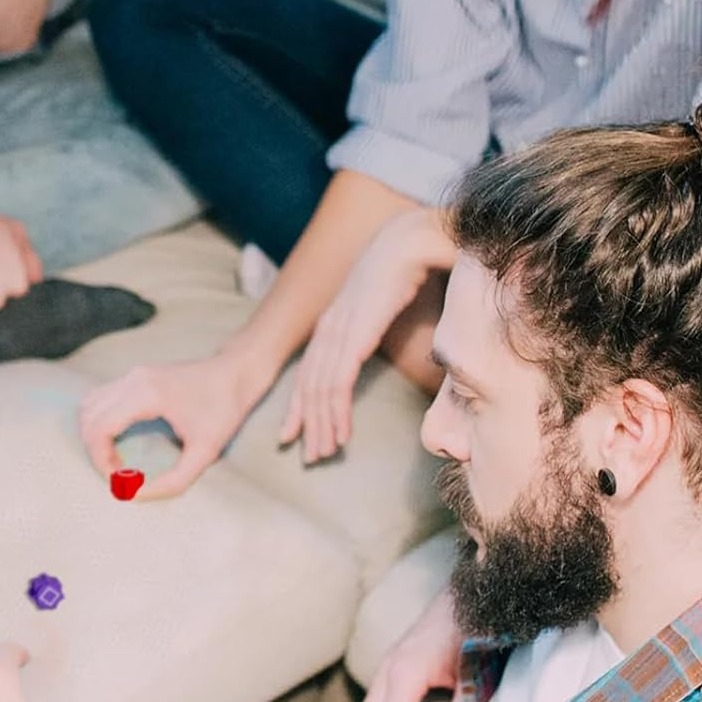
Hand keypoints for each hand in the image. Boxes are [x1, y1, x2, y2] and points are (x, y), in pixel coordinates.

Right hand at [79, 352, 267, 500]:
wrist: (236, 372)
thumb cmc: (224, 409)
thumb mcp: (205, 452)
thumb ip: (174, 481)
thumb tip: (138, 495)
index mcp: (146, 394)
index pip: (99, 428)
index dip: (100, 460)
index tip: (118, 481)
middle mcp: (133, 379)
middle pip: (88, 417)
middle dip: (94, 451)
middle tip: (117, 474)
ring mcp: (132, 374)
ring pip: (89, 405)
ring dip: (94, 436)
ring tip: (115, 459)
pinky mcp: (135, 376)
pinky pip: (100, 398)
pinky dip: (99, 422)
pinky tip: (119, 441)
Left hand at [280, 210, 436, 462]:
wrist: (407, 245)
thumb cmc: (401, 273)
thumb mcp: (377, 307)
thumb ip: (369, 328)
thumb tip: (374, 346)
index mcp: (330, 324)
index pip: (307, 373)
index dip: (299, 405)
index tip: (294, 432)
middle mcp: (327, 331)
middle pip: (307, 388)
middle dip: (307, 425)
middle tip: (308, 456)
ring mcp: (337, 334)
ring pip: (320, 392)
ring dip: (322, 427)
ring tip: (324, 454)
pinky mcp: (353, 337)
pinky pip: (338, 385)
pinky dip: (337, 413)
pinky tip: (341, 435)